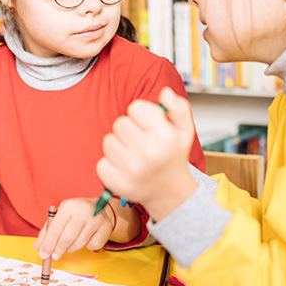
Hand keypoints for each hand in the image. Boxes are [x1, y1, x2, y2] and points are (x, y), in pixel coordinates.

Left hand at [33, 198, 113, 260]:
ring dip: (71, 248)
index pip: (56, 228)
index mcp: (69, 206)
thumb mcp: (60, 216)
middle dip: (58, 249)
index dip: (48, 243)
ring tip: (70, 244)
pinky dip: (87, 246)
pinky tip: (86, 238)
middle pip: (68, 238)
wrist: (101, 208)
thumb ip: (48, 231)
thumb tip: (38, 247)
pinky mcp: (106, 229)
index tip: (43, 254)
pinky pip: (92, 246)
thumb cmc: (76, 214)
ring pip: (79, 244)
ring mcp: (97, 219)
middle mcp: (84, 211)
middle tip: (54, 256)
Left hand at [97, 87, 197, 220]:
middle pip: (120, 123)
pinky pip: (101, 162)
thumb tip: (165, 93)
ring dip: (118, 145)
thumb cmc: (173, 157)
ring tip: (133, 154)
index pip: (135, 108)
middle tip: (141, 142)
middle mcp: (147, 153)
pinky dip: (110, 164)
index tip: (148, 126)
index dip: (141, 115)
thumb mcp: (184, 130)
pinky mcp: (115, 182)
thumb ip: (179, 108)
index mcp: (165, 137)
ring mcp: (130, 169)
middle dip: (129, 130)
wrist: (169, 192)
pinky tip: (125, 168)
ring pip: (108, 141)